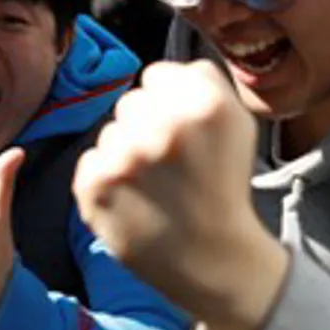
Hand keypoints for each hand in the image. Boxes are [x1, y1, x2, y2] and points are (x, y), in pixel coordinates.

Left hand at [74, 62, 287, 329]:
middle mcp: (162, 126)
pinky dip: (107, 179)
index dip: (171, 102)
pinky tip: (134, 200)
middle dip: (147, 125)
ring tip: (154, 186)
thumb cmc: (222, 187)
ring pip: (110, 132)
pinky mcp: (93, 186)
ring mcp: (123, 157)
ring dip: (126, 152)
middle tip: (169, 162)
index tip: (182, 132)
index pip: (158, 75)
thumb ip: (203, 81)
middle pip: (132, 101)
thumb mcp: (238, 123)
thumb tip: (164, 71)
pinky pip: (91, 161)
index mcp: (203, 105)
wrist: (210, 258)